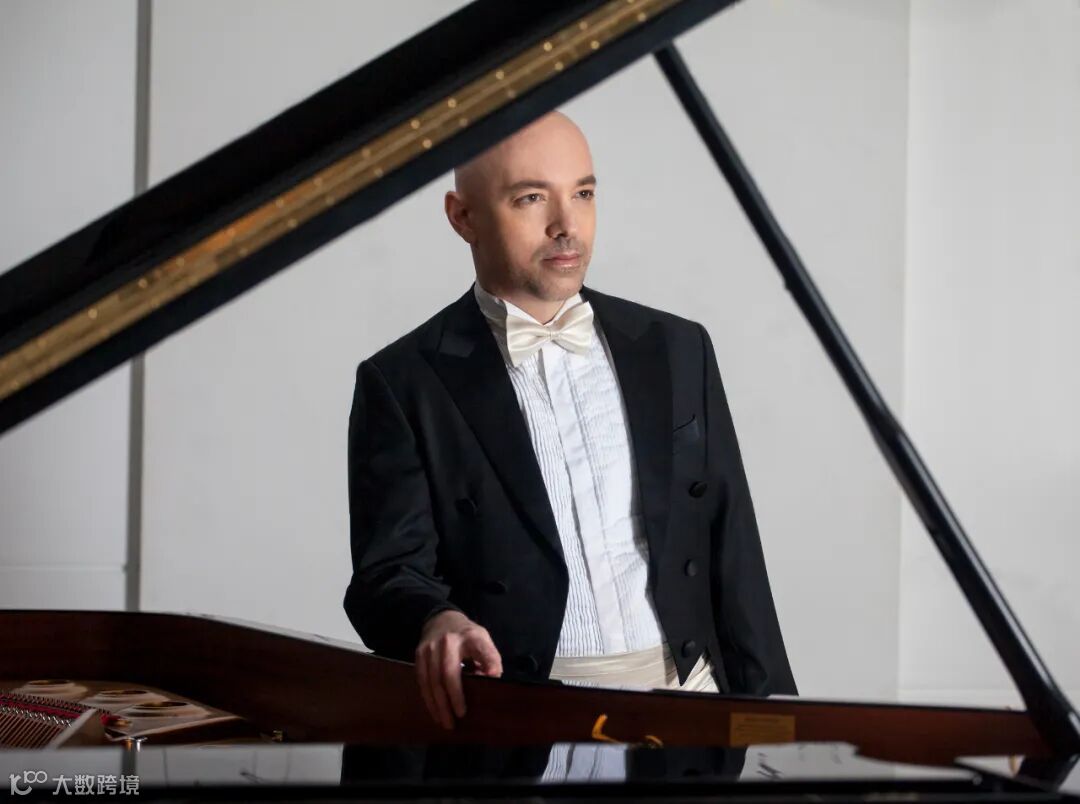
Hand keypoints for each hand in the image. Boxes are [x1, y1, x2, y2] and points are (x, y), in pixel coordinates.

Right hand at [415, 610, 502, 728]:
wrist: (442, 619)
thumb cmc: (468, 637)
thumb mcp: (484, 641)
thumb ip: (490, 659)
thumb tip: (491, 679)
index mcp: (471, 637)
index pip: (482, 650)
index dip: (487, 663)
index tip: (492, 676)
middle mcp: (449, 641)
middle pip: (448, 674)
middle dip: (452, 699)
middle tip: (457, 720)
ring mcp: (431, 647)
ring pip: (432, 680)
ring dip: (437, 704)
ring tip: (445, 722)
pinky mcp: (419, 654)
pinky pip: (422, 680)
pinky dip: (428, 698)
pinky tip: (434, 710)